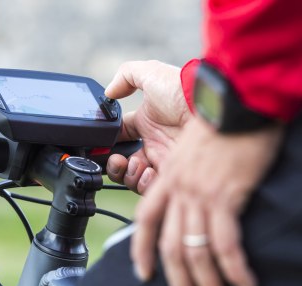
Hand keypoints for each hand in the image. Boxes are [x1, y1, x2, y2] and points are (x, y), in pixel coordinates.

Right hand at [105, 60, 189, 193]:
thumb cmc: (181, 90)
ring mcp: (163, 159)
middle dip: (115, 165)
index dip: (107, 142)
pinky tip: (148, 172)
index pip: (120, 136)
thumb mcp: (151, 74)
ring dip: (127, 175)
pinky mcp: (173, 174)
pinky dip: (144, 184)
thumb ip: (125, 77)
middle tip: (118, 161)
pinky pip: (152, 188)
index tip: (100, 145)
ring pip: (134, 177)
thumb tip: (108, 92)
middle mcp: (152, 142)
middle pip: (125, 162)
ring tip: (134, 165)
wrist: (208, 109)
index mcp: (145, 122)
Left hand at [131, 118, 283, 285]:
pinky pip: (225, 243)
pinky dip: (234, 269)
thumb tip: (194, 198)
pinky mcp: (226, 195)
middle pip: (169, 247)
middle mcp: (179, 189)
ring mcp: (200, 194)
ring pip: (195, 252)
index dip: (140, 249)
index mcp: (168, 177)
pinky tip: (244, 285)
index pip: (144, 220)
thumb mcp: (191, 148)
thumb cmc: (218, 123)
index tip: (143, 272)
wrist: (236, 102)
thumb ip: (187, 174)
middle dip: (178, 285)